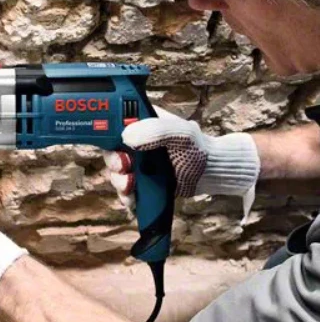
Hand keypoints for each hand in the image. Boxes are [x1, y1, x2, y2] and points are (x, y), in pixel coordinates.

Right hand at [105, 108, 259, 219]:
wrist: (212, 173)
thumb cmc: (198, 146)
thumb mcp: (179, 132)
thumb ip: (155, 130)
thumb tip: (126, 137)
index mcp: (141, 122)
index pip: (114, 124)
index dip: (108, 135)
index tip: (114, 145)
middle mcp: (136, 141)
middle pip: (111, 151)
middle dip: (114, 162)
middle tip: (124, 168)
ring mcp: (139, 163)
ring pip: (117, 172)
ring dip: (119, 181)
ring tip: (130, 187)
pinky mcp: (144, 181)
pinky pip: (127, 189)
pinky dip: (126, 196)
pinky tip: (132, 199)